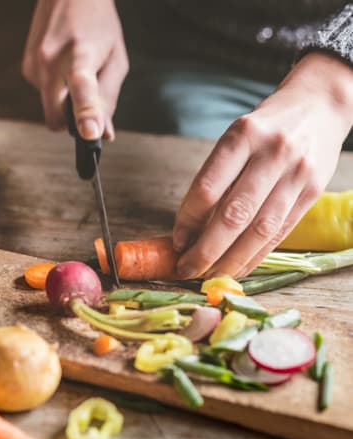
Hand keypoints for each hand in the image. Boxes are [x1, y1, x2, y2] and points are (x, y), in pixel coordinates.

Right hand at [21, 0, 127, 140]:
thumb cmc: (97, 25)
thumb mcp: (116, 61)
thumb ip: (109, 99)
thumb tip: (103, 134)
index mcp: (79, 54)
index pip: (81, 87)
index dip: (85, 113)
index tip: (89, 133)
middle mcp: (50, 60)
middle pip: (55, 118)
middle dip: (71, 123)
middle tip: (88, 106)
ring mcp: (34, 65)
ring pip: (50, 109)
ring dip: (65, 103)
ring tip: (76, 74)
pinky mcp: (26, 68)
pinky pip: (44, 97)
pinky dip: (57, 92)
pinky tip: (63, 69)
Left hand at [172, 52, 352, 278]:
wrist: (318, 107)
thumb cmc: (265, 127)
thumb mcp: (236, 138)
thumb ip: (217, 178)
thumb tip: (190, 229)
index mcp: (242, 136)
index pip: (207, 188)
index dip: (188, 221)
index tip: (176, 241)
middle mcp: (272, 154)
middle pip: (233, 215)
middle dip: (205, 250)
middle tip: (186, 269)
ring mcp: (296, 174)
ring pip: (259, 230)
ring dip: (230, 261)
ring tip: (209, 275)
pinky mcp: (313, 192)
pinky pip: (279, 234)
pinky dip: (255, 256)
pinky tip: (236, 268)